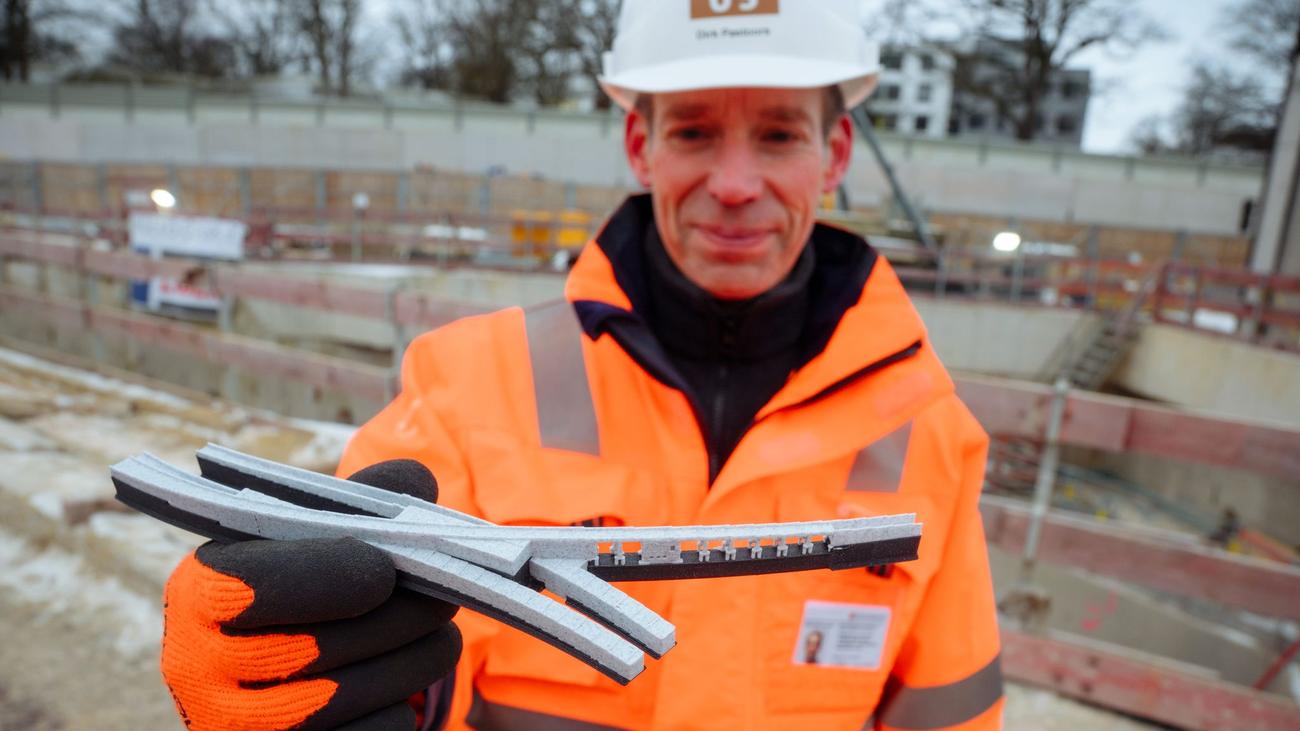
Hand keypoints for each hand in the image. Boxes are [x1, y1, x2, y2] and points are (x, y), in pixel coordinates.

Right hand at [160, 461, 460, 729]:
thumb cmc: (307, 589)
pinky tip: (401, 684)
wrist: (276, 678)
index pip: (252, 584)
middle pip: (316, 645)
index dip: (328, 575)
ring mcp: (230, 725)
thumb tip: (416, 480)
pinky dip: (396, 710)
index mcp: (198, 592)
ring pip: (345, 696)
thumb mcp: (319, 539)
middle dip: (400, 617)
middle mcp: (196, 665)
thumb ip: (364, 501)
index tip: (385, 570)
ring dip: (412, 660)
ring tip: (440, 634)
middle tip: (445, 597)